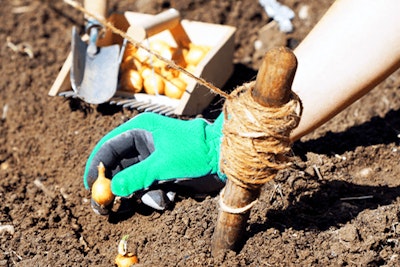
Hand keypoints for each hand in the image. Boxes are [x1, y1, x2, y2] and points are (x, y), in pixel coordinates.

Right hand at [84, 112, 224, 212]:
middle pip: (117, 166)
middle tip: (107, 208)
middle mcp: (143, 142)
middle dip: (115, 187)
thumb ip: (136, 177)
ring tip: (156, 201)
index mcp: (140, 130)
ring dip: (139, 194)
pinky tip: (167, 199)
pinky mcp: (161, 170)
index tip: (88, 186)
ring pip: (132, 179)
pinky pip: (146, 185)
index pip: (108, 147)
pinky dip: (152, 195)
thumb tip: (113, 190)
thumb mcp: (163, 165)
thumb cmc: (195, 152)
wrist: (223, 156)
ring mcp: (152, 157)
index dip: (96, 166)